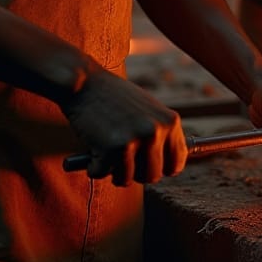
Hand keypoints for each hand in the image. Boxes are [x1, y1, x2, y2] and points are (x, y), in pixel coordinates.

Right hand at [60, 67, 187, 185]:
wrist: (84, 82)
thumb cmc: (113, 97)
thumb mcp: (147, 110)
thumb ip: (159, 133)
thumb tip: (171, 166)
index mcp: (170, 121)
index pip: (177, 162)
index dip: (160, 169)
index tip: (146, 166)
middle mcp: (156, 131)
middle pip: (153, 176)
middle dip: (135, 173)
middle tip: (121, 159)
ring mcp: (136, 139)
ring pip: (128, 179)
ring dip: (114, 172)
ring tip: (105, 153)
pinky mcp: (113, 147)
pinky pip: (102, 173)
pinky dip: (94, 167)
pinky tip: (92, 151)